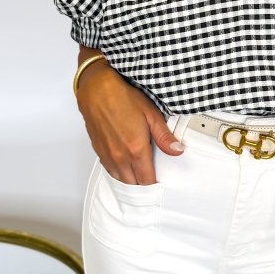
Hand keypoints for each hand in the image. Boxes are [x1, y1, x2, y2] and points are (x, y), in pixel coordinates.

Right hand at [75, 57, 182, 183]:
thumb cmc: (123, 98)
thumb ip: (164, 136)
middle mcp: (120, 156)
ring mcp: (107, 155)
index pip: (147, 179)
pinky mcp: (98, 151)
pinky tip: (125, 165)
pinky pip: (110, 170)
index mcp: (136, 150)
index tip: (161, 181)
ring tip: (139, 173)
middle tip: (151, 176)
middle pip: (133, 183)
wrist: (97, 90)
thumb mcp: (151, 114)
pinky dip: (118, 172)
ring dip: (130, 179)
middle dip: (143, 183)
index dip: (155, 183)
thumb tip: (177, 150)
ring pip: (120, 178)